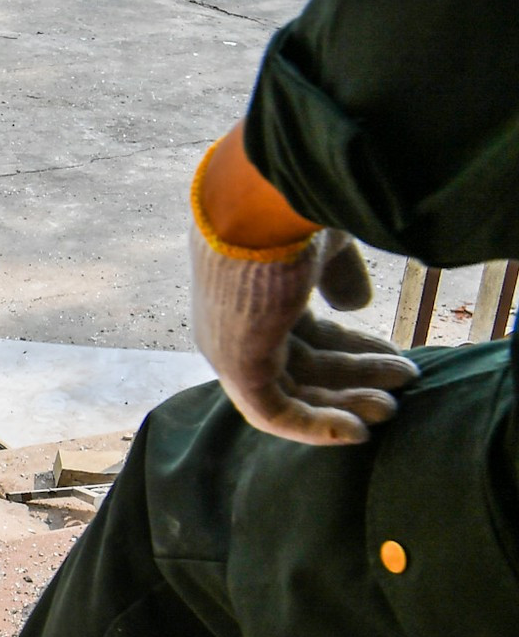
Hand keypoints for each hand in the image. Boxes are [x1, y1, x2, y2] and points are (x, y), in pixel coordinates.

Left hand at [190, 226, 418, 444]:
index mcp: (252, 288)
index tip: (396, 353)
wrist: (265, 204)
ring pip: (291, 391)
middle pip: (301, 362)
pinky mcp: (236, 366)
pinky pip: (273, 413)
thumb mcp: (327, 244)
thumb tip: (356, 305)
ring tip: (391, 406)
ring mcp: (230, 345)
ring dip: (344, 403)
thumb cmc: (294, 210)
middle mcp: (234, 320)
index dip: (352, 346)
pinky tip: (357, 432)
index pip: (304, 330)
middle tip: (405, 380)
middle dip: (354, 376)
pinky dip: (315, 427)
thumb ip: (341, 274)